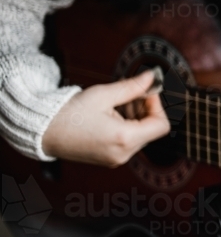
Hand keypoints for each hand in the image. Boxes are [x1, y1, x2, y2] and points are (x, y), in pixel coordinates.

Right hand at [41, 70, 171, 166]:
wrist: (43, 131)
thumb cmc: (69, 113)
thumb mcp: (103, 95)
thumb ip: (133, 87)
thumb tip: (153, 77)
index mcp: (124, 139)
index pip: (161, 126)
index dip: (157, 106)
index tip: (146, 92)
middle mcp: (123, 154)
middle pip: (151, 130)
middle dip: (144, 109)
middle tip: (128, 94)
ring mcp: (116, 159)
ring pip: (140, 135)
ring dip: (135, 117)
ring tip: (115, 103)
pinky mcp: (109, 159)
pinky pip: (128, 142)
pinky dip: (126, 126)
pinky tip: (110, 114)